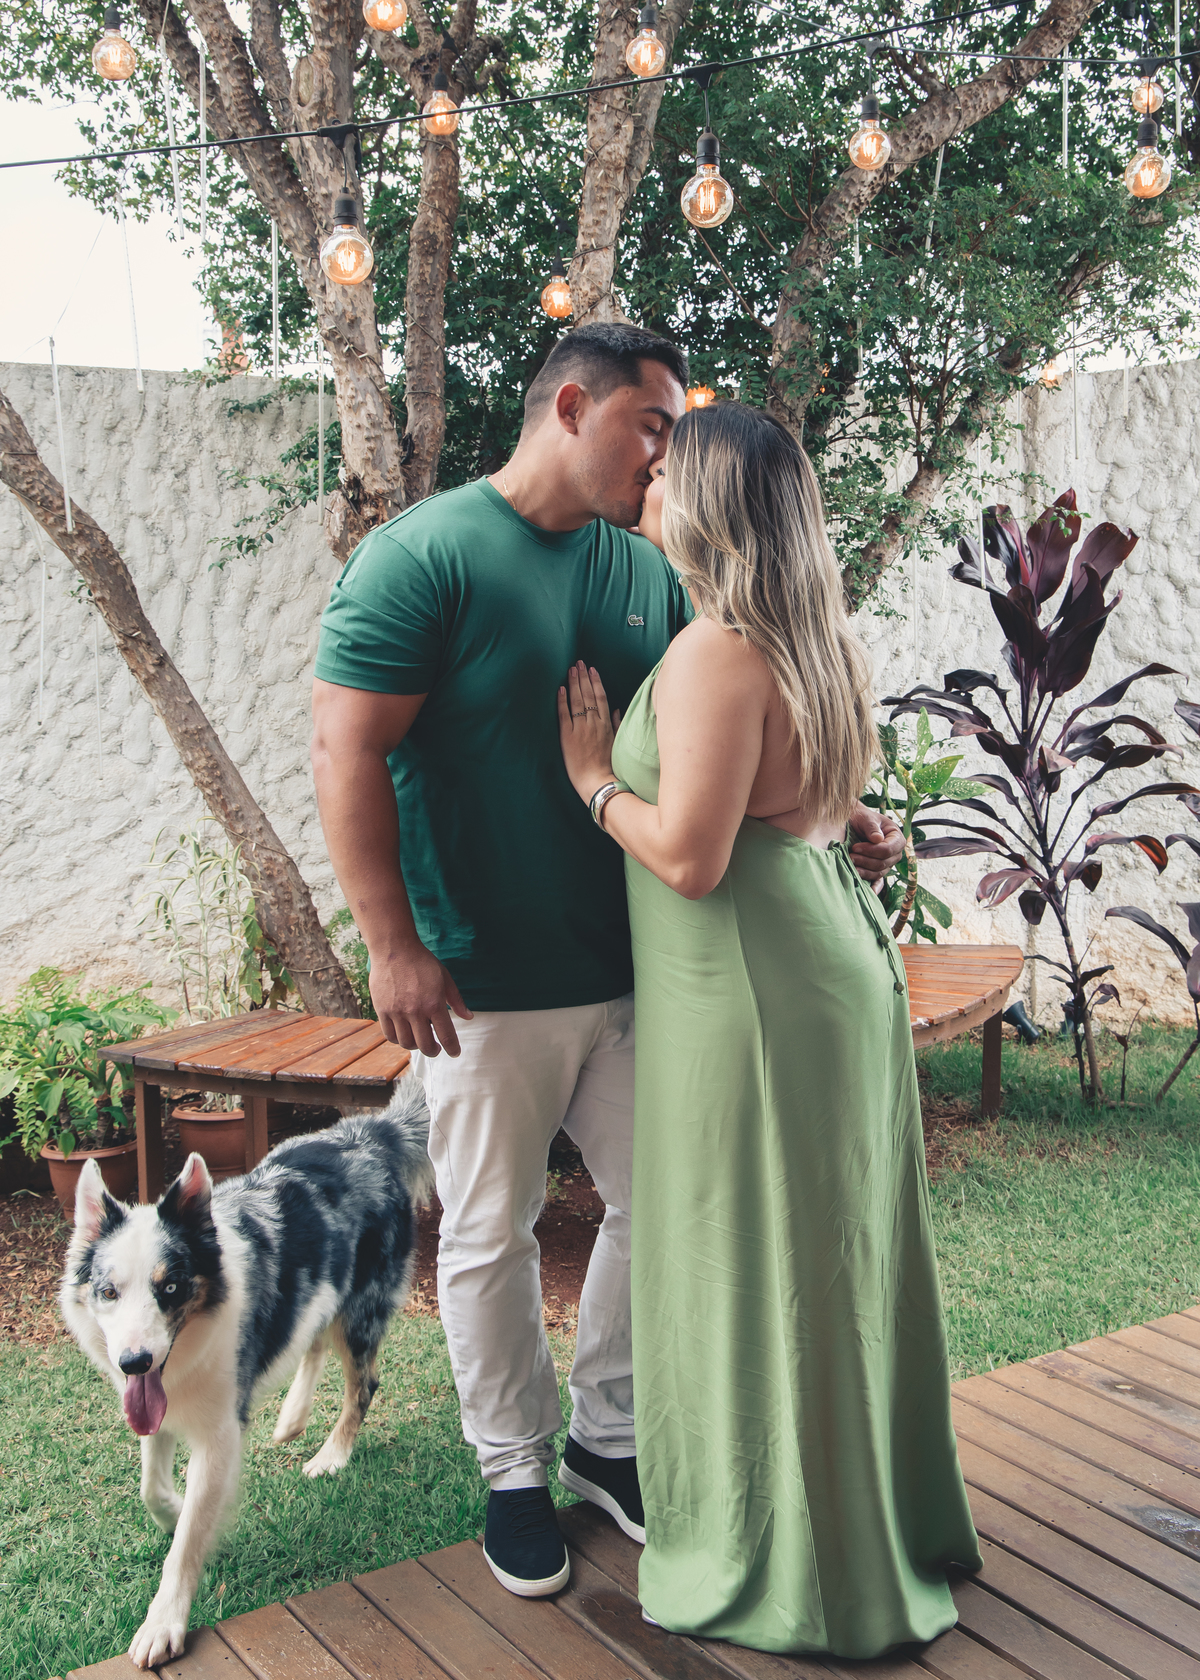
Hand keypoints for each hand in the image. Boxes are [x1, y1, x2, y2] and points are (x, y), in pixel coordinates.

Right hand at [368, 941, 472, 1056]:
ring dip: (416, 1046)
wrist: (394, 949)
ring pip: (406, 1043)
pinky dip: (398, 1039)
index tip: (454, 1052)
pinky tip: (405, 1033)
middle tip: (436, 1048)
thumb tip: (469, 1017)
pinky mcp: (382, 1010)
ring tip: (420, 1039)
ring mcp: (397, 1012)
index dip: (452, 1048)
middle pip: (425, 1045)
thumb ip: (457, 1000)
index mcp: (434, 1003)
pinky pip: (389, 1035)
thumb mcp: (445, 978)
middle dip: (434, 1051)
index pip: (446, 1035)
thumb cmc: (422, 962)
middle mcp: (415, 1011)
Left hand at [558, 661, 620, 804]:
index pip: (601, 697)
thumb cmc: (609, 765)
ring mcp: (581, 729)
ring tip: (570, 669)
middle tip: (578, 662)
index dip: (595, 682)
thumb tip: (619, 709)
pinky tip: (560, 689)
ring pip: (576, 701)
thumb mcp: (618, 743)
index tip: (592, 669)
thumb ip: (618, 724)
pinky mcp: (568, 737)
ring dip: (573, 683)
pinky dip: (562, 701)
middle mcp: (594, 723)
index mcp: (606, 724)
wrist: (598, 782)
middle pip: (588, 695)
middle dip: (582, 677)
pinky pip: (564, 715)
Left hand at [848, 803, 902, 882]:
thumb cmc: (861, 818)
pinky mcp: (878, 870)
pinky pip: (879, 880)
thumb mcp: (866, 818)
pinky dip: (875, 887)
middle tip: (849, 856)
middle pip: (883, 863)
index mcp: (896, 838)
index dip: (872, 850)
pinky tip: (870, 893)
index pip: (888, 849)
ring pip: (879, 872)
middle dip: (865, 861)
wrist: (854, 822)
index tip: (855, 847)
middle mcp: (895, 852)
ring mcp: (888, 863)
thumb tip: (878, 839)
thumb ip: (871, 827)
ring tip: (850, 864)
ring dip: (864, 870)